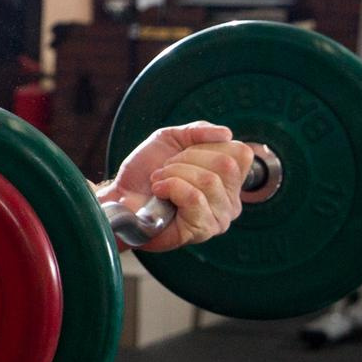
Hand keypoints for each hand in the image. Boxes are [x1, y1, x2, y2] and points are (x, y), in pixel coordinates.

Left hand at [101, 122, 251, 251]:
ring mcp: (220, 218)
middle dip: (186, 159)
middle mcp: (231, 200)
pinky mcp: (202, 230)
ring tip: (159, 182)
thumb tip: (226, 134)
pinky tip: (160, 194)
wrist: (122, 196)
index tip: (181, 155)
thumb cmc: (146, 172)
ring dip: (174, 175)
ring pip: (209, 181)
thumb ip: (199, 130)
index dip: (204, 146)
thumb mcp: (171, 139)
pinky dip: (171, 188)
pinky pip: (195, 198)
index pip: (239, 152)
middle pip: (225, 165)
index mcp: (229, 179)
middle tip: (166, 169)